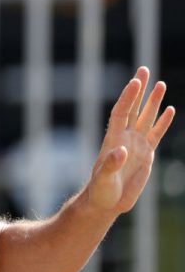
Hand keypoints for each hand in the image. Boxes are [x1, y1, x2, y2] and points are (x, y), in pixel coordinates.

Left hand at [85, 67, 174, 214]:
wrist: (106, 202)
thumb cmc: (100, 191)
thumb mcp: (104, 180)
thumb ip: (111, 165)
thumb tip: (120, 151)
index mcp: (113, 140)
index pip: (121, 113)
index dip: (128, 97)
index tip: (135, 81)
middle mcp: (124, 137)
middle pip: (133, 108)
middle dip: (139, 90)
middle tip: (144, 69)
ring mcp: (136, 144)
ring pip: (146, 117)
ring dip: (153, 102)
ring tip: (160, 84)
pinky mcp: (146, 153)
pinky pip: (156, 133)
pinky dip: (163, 122)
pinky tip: (170, 109)